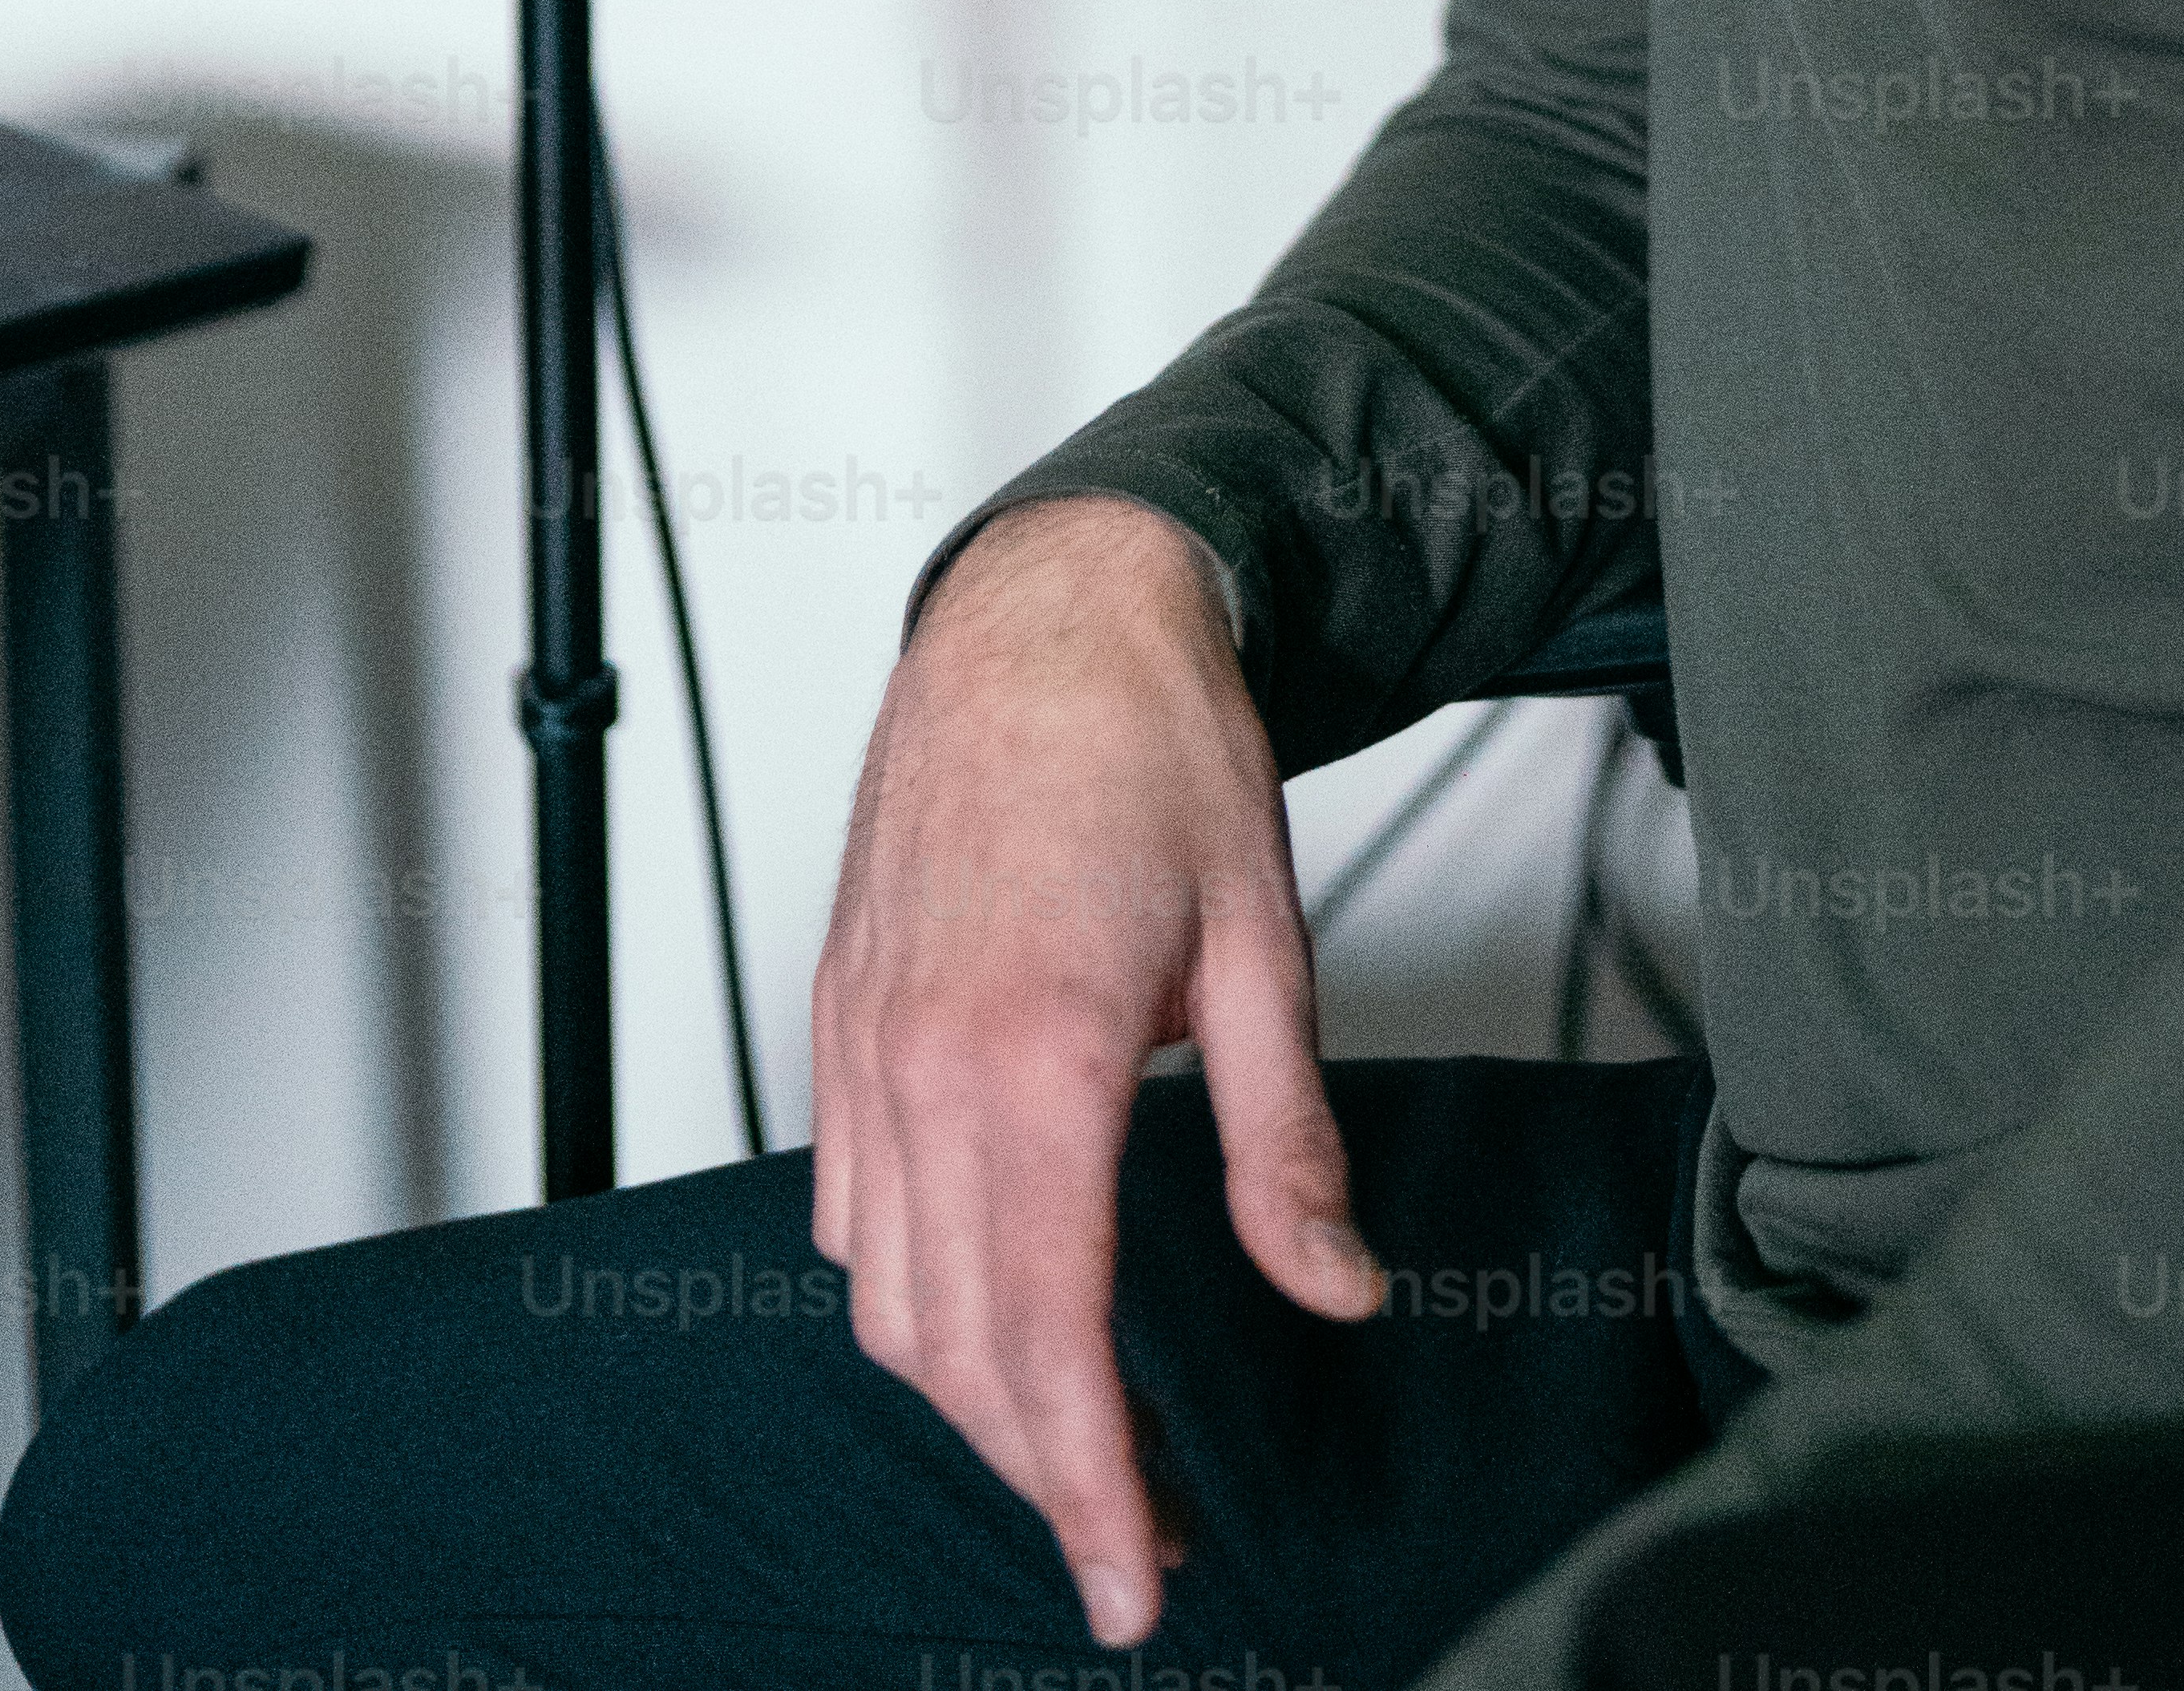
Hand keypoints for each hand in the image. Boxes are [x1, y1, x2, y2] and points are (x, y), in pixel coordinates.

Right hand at [811, 491, 1385, 1646]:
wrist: (1048, 606)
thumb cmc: (1153, 740)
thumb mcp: (1262, 939)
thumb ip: (1287, 1138)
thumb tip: (1340, 1286)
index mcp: (1032, 1057)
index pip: (1046, 1341)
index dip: (1092, 1488)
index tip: (1140, 1577)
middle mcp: (922, 1067)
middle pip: (961, 1351)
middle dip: (1046, 1474)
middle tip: (1142, 1543)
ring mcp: (864, 1046)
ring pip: (887, 1301)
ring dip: (976, 1399)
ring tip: (1080, 1446)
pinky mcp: (843, 1020)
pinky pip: (848, 1213)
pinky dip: (912, 1297)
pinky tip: (989, 1310)